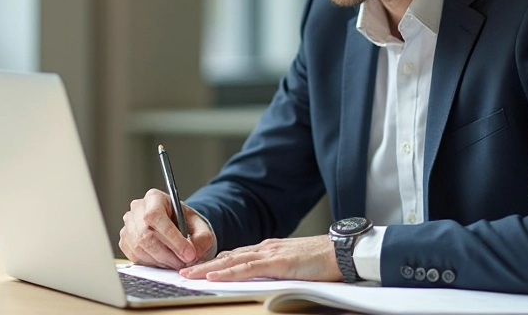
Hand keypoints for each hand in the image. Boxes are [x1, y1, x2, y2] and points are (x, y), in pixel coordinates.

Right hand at [118, 188, 214, 268]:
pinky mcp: (125, 241)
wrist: (176, 226)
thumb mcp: (200, 225)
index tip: (188, 253)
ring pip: (140, 248)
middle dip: (168, 254)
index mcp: (154, 198)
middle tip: (184, 263)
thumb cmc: (185, 222)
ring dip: (161, 260)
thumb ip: (202, 237)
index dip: (172, 238)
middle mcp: (137, 209)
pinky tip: (165, 261)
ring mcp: (128, 225)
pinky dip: (152, 263)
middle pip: (145, 235)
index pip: (155, 217)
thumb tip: (194, 253)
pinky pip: (135, 256)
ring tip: (177, 263)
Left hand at [178, 235, 340, 281]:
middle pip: (228, 257)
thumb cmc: (325, 261)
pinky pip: (247, 268)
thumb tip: (264, 279)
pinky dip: (227, 272)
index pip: (236, 256)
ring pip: (232, 261)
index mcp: (270, 250)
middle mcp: (266, 248)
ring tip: (187, 276)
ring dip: (207, 269)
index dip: (215, 263)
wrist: (345, 252)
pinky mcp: (278, 263)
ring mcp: (271, 254)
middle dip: (203, 265)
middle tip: (182, 273)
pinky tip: (212, 276)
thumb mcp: (295, 265)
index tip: (198, 269)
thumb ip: (278, 269)